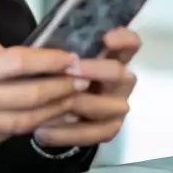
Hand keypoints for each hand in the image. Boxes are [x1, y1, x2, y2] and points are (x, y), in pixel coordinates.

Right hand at [0, 28, 90, 157]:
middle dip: (61, 87)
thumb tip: (11, 49)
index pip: (15, 63)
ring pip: (24, 121)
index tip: (70, 58)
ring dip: (54, 110)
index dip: (48, 61)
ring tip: (74, 98)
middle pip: (27, 96)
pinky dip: (31, 126)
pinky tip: (48, 116)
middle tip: (84, 79)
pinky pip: (8, 136)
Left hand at [32, 27, 140, 151]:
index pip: (130, 44)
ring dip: (80, 103)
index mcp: (112, 56)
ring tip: (50, 103)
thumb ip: (61, 52)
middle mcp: (121, 81)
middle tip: (69, 70)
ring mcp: (117, 106)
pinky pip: (93, 134)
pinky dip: (67, 133)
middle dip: (94, 71)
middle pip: (119, 73)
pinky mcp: (108, 129)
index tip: (106, 39)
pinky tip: (42, 131)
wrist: (51, 107)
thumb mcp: (58, 58)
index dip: (123, 40)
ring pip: (107, 106)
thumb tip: (46, 50)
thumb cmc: (57, 72)